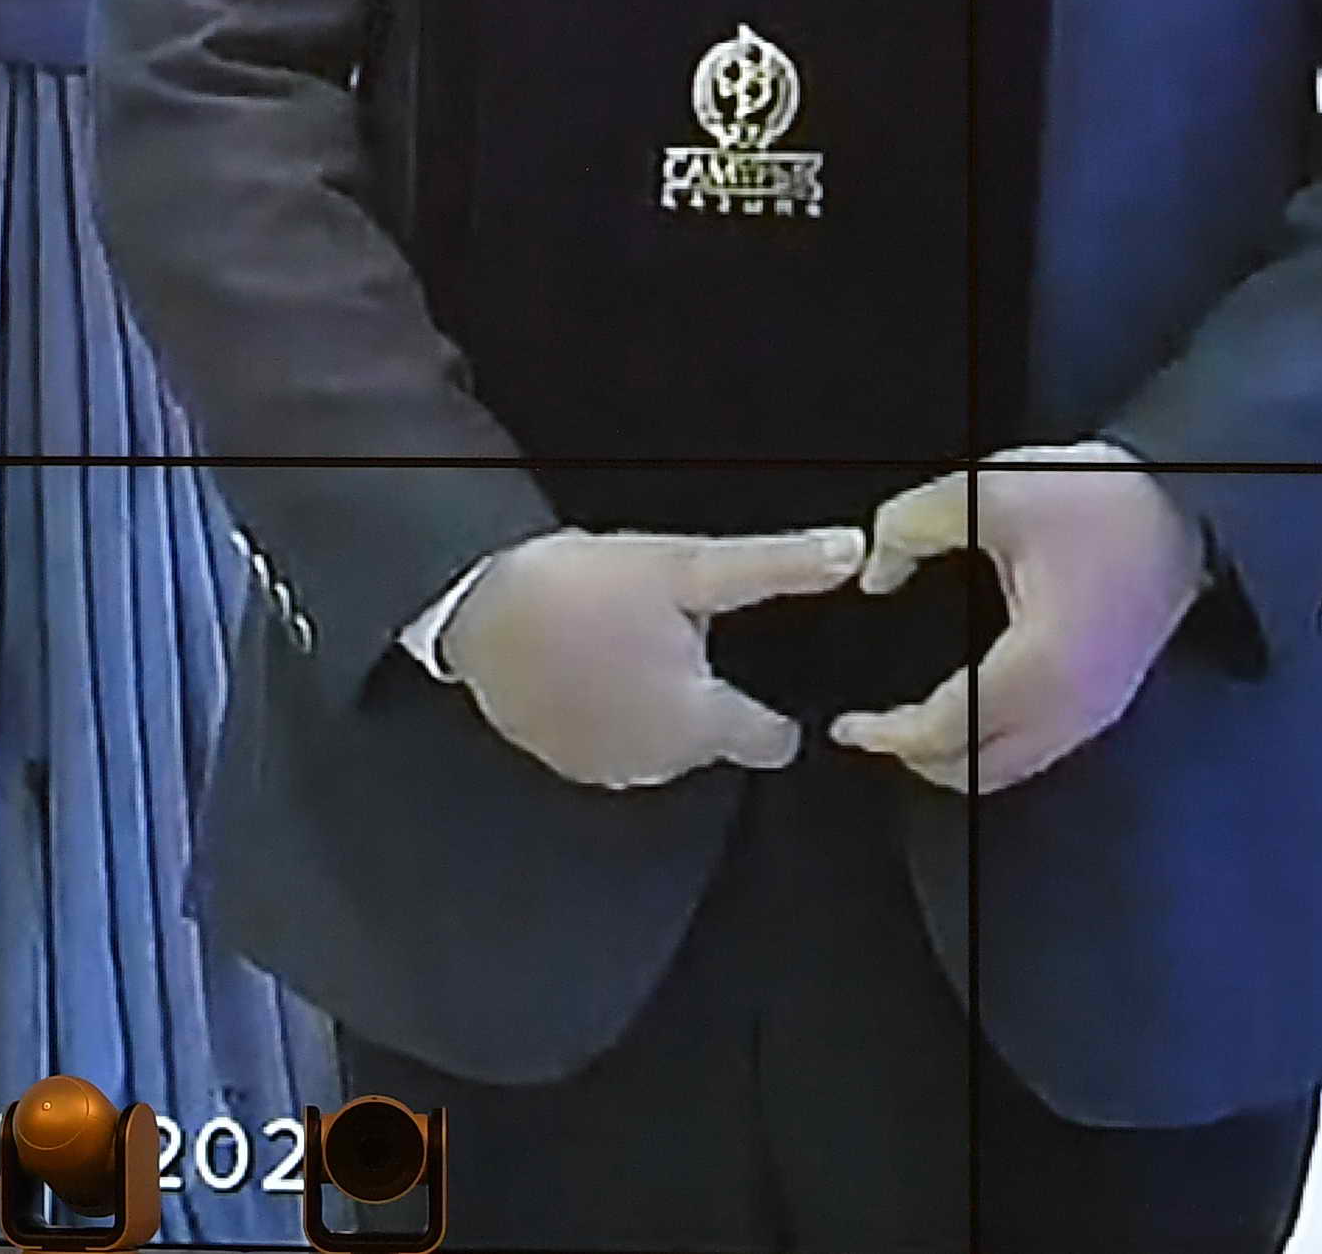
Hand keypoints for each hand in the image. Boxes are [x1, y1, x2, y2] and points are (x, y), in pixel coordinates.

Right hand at [436, 523, 869, 790]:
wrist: (471, 611)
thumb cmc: (581, 587)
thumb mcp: (682, 565)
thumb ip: (773, 568)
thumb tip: (850, 552)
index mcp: (700, 721)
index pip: (768, 741)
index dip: (767, 709)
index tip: (745, 672)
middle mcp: (660, 763)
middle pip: (709, 736)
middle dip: (697, 694)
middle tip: (661, 632)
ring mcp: (606, 769)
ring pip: (659, 743)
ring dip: (651, 708)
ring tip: (619, 646)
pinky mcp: (561, 762)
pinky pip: (608, 745)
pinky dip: (606, 716)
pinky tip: (584, 669)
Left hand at [831, 442, 1211, 796]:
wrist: (1187, 500)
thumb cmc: (1095, 498)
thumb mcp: (983, 494)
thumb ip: (908, 530)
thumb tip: (874, 576)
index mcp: (1040, 668)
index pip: (948, 730)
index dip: (890, 735)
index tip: (847, 727)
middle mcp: (1074, 707)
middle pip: (980, 769)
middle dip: (918, 760)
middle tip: (871, 733)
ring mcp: (1098, 711)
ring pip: (1013, 767)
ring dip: (957, 759)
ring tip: (908, 730)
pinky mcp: (1110, 699)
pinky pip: (1040, 750)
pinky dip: (993, 746)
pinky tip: (965, 716)